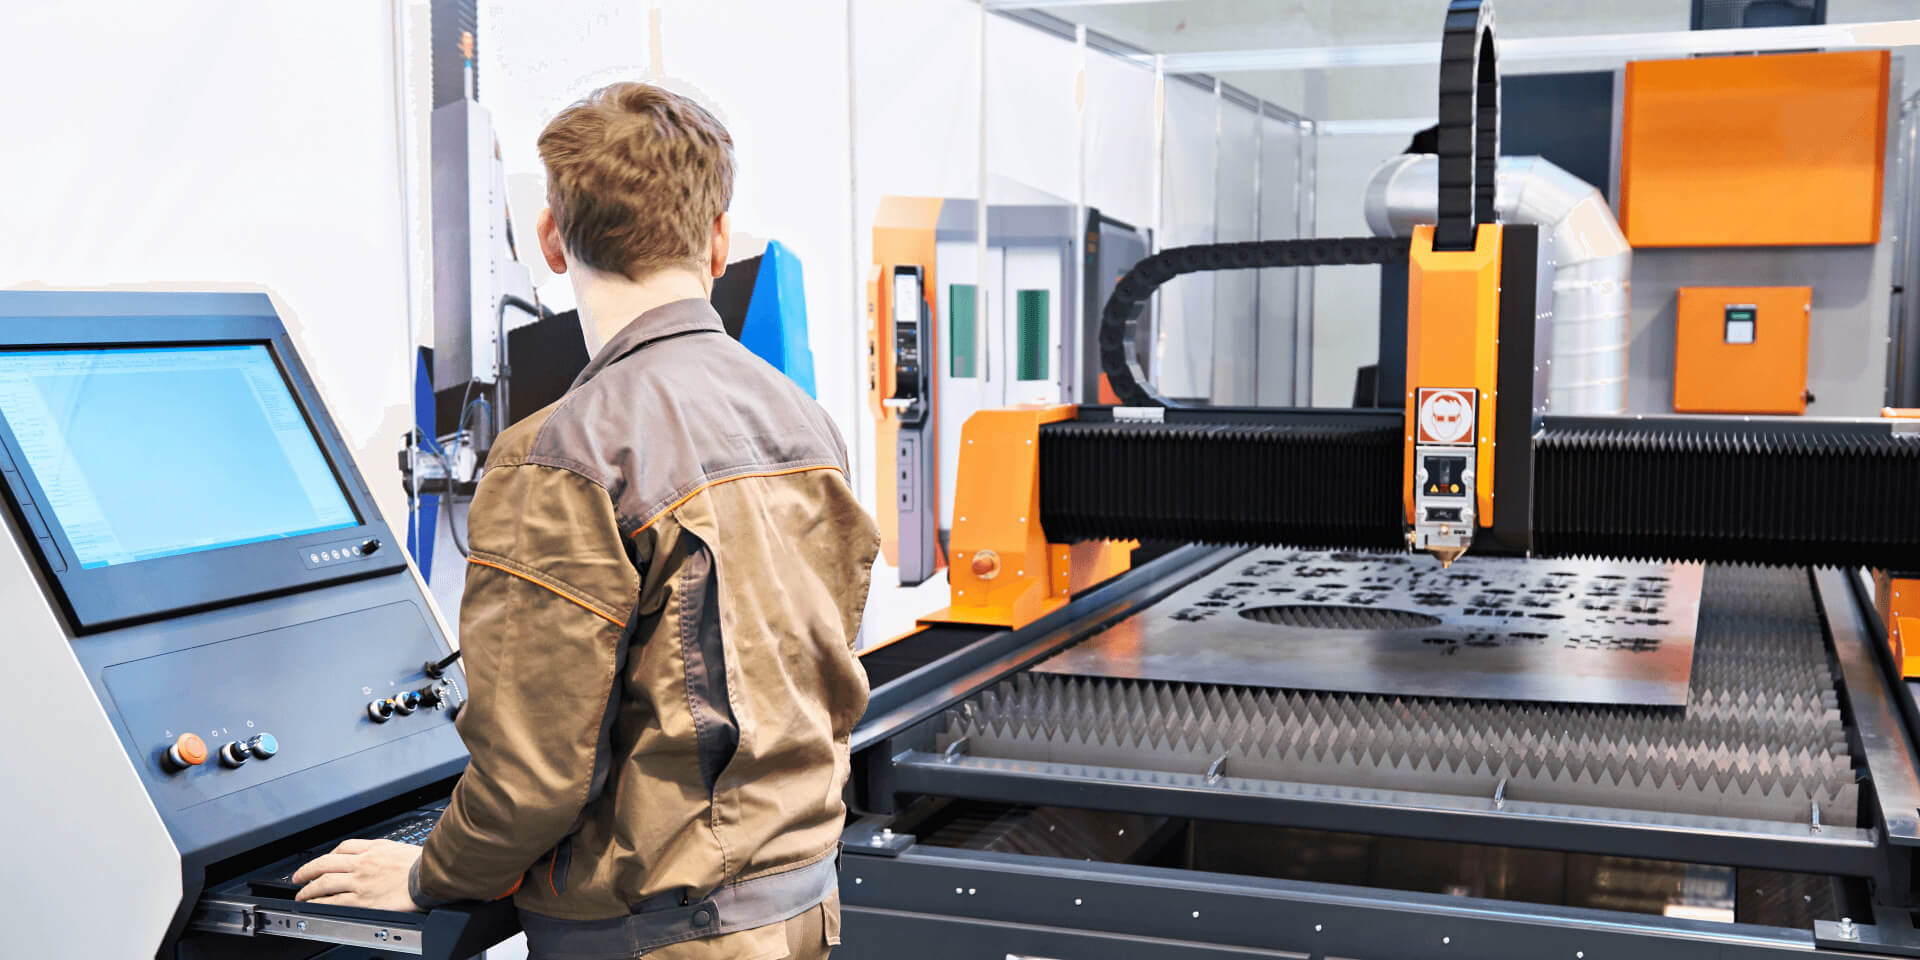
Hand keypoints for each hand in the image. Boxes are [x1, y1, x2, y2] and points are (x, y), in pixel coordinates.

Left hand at [291, 839, 424, 912]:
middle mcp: (363, 863)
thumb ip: (385, 852)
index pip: (344, 847)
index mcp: (374, 848)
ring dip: (308, 888)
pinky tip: (313, 904)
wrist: (432, 876)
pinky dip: (320, 902)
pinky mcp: (363, 899)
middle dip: (307, 870)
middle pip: (326, 863)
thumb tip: (381, 856)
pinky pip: (334, 900)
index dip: (329, 854)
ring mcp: (360, 881)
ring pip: (325, 882)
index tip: (323, 860)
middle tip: (298, 876)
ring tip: (301, 894)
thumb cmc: (424, 864)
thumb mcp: (401, 848)